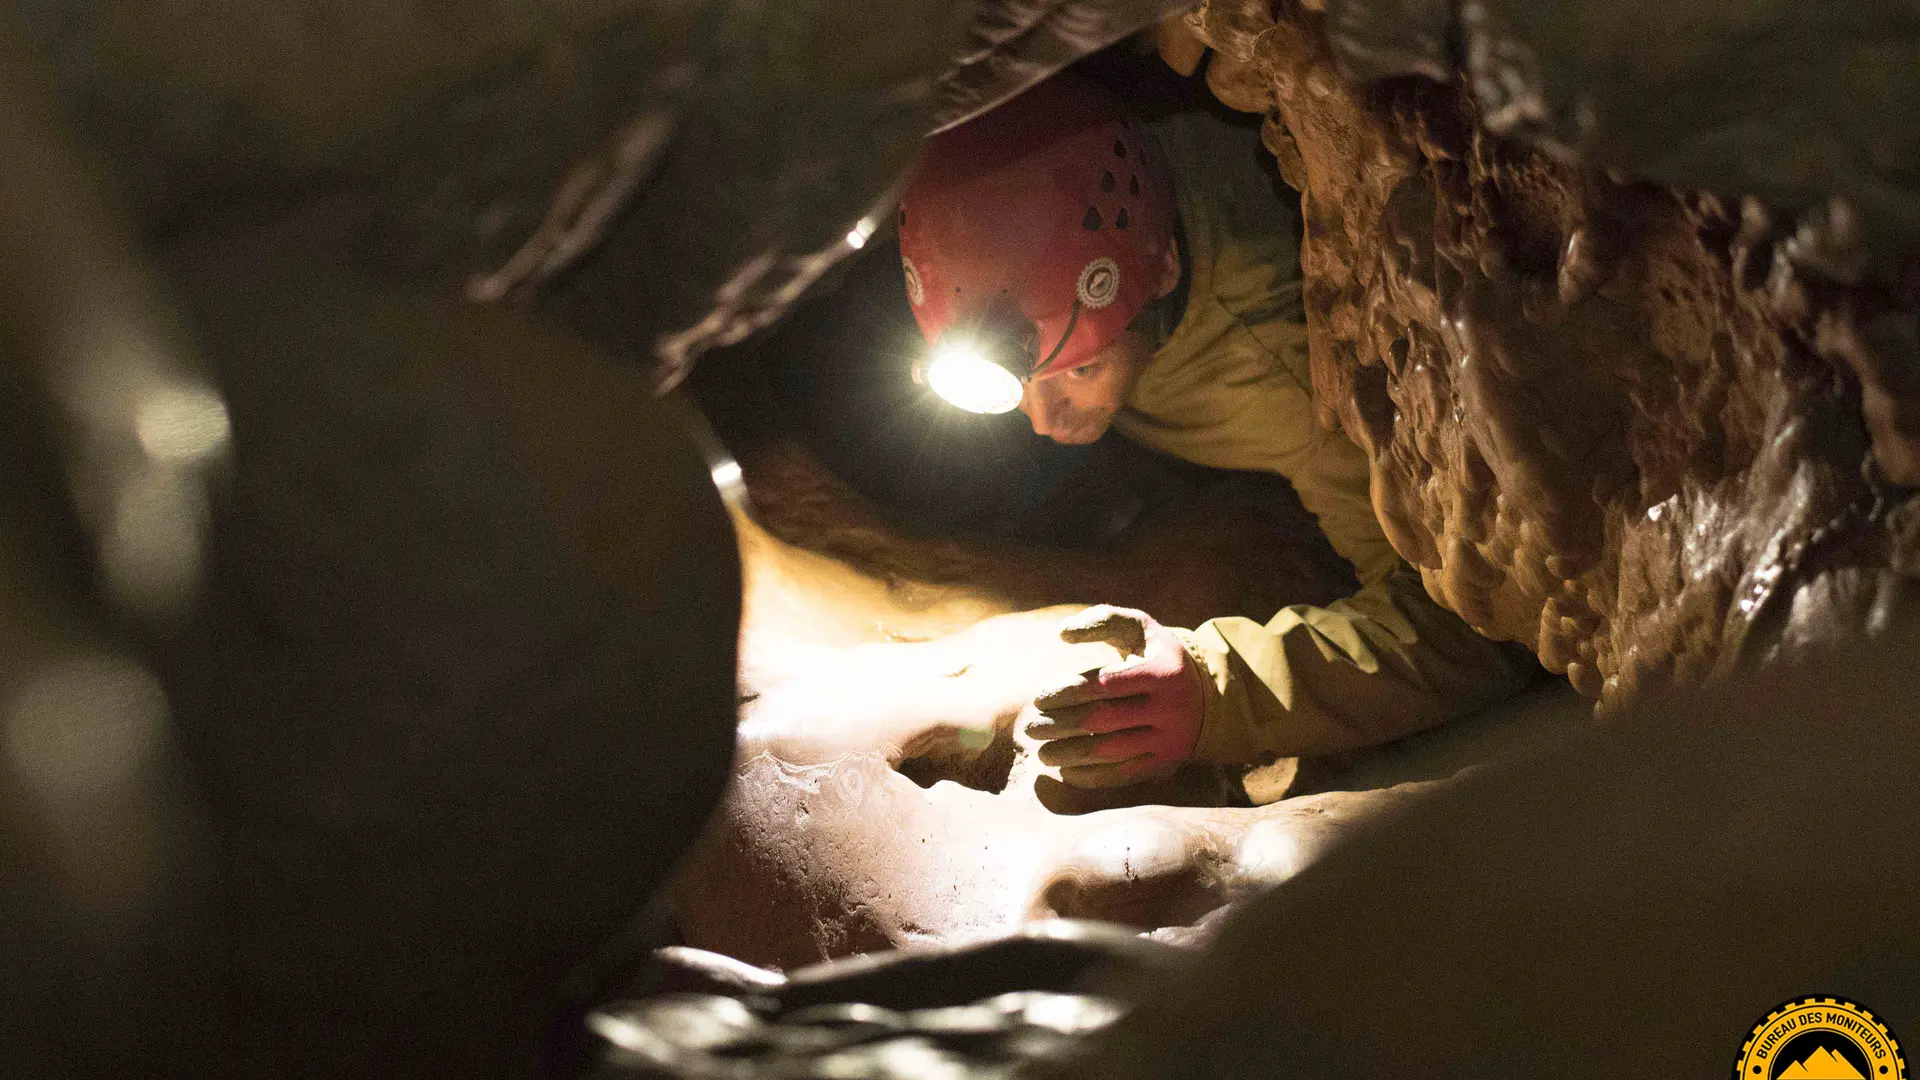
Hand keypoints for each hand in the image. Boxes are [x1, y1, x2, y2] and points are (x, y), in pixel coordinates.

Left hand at [1027, 605, 1204, 787]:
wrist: (1207, 695)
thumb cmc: (1158, 655)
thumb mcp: (1139, 628)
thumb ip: (1102, 620)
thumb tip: (1061, 633)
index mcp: (1162, 672)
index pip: (1105, 684)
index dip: (1067, 692)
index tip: (1039, 699)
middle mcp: (1169, 708)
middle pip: (1104, 720)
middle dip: (1060, 725)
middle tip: (1030, 728)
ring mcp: (1168, 740)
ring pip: (1111, 753)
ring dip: (1069, 755)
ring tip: (1040, 754)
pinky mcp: (1165, 763)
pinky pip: (1123, 775)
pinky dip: (1091, 776)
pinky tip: (1065, 771)